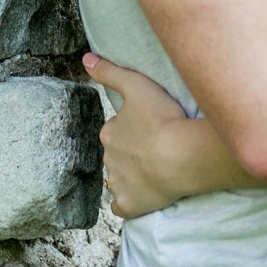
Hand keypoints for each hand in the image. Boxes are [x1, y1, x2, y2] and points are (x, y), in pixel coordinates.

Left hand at [86, 52, 189, 219]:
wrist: (182, 156)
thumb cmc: (163, 118)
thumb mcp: (136, 85)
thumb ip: (109, 71)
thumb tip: (85, 59)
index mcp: (109, 133)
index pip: (116, 132)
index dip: (133, 131)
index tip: (152, 130)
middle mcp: (108, 159)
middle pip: (118, 157)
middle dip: (131, 155)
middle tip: (157, 150)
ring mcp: (117, 184)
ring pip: (118, 181)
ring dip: (131, 178)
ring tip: (155, 172)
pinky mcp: (129, 206)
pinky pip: (122, 207)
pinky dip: (129, 203)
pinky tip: (143, 197)